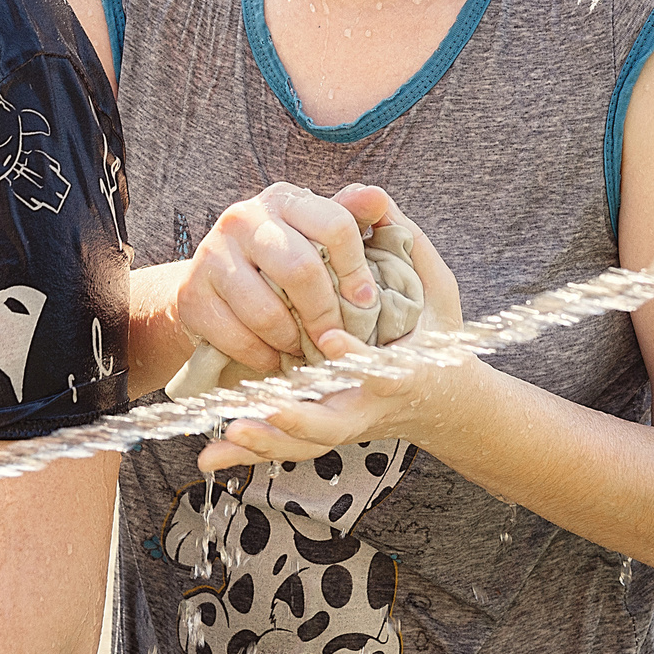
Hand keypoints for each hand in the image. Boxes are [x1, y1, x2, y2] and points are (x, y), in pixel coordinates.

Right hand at [167, 182, 386, 377]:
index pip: (335, 225)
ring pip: (267, 312)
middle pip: (301, 270)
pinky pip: (236, 337)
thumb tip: (378, 198)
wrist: (212, 285)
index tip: (365, 302)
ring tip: (302, 347)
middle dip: (325, 314)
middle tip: (334, 337)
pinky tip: (272, 355)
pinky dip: (261, 355)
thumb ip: (350, 217)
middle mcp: (244, 218)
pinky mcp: (191, 294)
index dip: (357, 270)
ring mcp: (212, 254)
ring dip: (292, 341)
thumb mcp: (315, 235)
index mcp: (283, 199)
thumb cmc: (280, 260)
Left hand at [196, 185, 466, 470]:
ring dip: (267, 439)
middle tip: (265, 407)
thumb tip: (373, 195)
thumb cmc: (439, 336)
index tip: (330, 339)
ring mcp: (347, 425)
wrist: (445, 401)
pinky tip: (209, 458)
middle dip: (299, 417)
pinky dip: (247, 456)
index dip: (357, 353)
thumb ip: (406, 241)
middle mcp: (373, 405)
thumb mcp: (437, 288)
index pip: (383, 367)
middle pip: (335, 422)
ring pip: (305, 441)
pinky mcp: (325, 434)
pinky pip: (282, 448)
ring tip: (230, 430)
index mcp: (405, 370)